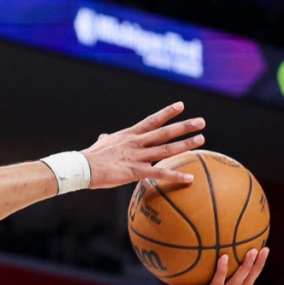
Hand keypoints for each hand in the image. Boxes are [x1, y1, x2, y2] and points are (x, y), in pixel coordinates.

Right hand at [82, 102, 205, 189]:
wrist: (82, 167)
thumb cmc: (90, 157)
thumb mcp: (101, 144)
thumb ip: (106, 140)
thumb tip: (104, 137)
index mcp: (129, 135)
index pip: (152, 120)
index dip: (167, 113)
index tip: (181, 106)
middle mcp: (136, 142)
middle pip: (164, 132)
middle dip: (184, 126)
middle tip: (201, 122)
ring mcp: (137, 156)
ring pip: (166, 149)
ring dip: (185, 144)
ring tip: (201, 140)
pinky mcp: (136, 171)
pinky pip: (159, 173)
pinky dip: (175, 176)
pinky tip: (189, 179)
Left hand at [143, 248, 268, 284]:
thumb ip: (193, 273)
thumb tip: (191, 252)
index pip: (243, 284)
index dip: (253, 270)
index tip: (260, 254)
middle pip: (247, 282)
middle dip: (257, 266)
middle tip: (265, 249)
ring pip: (237, 283)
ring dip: (246, 267)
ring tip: (252, 251)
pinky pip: (216, 284)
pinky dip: (221, 270)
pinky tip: (224, 256)